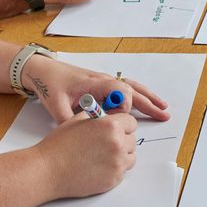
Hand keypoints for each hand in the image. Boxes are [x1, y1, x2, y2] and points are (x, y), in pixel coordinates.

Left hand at [22, 54, 171, 123]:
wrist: (43, 70)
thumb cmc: (50, 84)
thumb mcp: (55, 105)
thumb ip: (68, 120)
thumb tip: (79, 136)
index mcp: (94, 83)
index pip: (119, 92)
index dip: (123, 107)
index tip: (118, 120)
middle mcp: (104, 80)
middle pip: (132, 89)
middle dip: (148, 102)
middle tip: (164, 114)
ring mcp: (105, 81)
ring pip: (132, 88)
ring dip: (148, 97)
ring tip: (163, 107)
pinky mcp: (103, 85)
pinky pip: (126, 88)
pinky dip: (139, 95)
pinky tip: (147, 102)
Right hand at [35, 112, 138, 197]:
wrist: (47, 171)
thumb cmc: (59, 145)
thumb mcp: (78, 120)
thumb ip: (99, 116)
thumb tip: (111, 114)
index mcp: (110, 125)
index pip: (131, 122)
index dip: (122, 125)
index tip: (115, 129)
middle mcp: (117, 143)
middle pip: (132, 140)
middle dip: (121, 140)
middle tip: (104, 144)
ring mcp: (117, 163)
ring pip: (130, 157)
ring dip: (120, 156)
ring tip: (101, 156)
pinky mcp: (114, 179)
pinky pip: (123, 172)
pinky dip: (114, 169)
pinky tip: (98, 167)